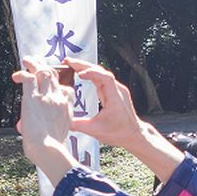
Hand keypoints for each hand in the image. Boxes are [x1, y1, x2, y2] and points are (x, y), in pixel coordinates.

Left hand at [10, 59, 79, 180]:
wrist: (47, 149)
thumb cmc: (50, 149)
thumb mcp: (58, 136)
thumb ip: (48, 128)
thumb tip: (28, 128)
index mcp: (67, 109)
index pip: (66, 91)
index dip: (58, 86)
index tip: (52, 86)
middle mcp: (59, 99)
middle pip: (54, 76)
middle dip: (45, 67)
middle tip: (37, 64)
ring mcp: (46, 96)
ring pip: (43, 71)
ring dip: (34, 64)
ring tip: (27, 60)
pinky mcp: (33, 97)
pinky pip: (29, 77)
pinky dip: (22, 73)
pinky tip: (16, 75)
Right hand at [65, 57, 185, 181]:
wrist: (134, 134)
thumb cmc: (119, 133)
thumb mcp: (96, 131)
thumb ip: (78, 125)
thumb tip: (62, 120)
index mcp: (115, 97)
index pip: (105, 78)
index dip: (92, 73)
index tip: (78, 74)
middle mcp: (117, 90)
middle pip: (100, 71)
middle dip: (83, 65)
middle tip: (67, 61)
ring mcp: (116, 90)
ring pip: (100, 73)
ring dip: (86, 67)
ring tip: (70, 64)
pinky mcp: (113, 92)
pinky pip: (101, 79)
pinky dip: (90, 74)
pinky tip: (80, 73)